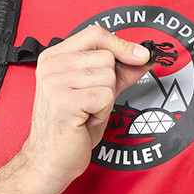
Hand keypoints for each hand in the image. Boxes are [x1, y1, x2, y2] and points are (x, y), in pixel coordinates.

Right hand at [21, 25, 151, 187]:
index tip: (140, 56)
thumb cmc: (71, 127)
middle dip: (109, 83)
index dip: (121, 44)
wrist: (50, 159)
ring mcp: (55, 82)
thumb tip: (143, 58)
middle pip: (107, 57)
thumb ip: (119, 72)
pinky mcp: (63, 101)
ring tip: (85, 112)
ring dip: (105, 100)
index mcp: (55, 57)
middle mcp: (51, 65)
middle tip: (90, 102)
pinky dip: (102, 112)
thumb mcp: (97, 92)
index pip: (95, 34)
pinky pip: (105, 96)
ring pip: (108, 77)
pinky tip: (84, 120)